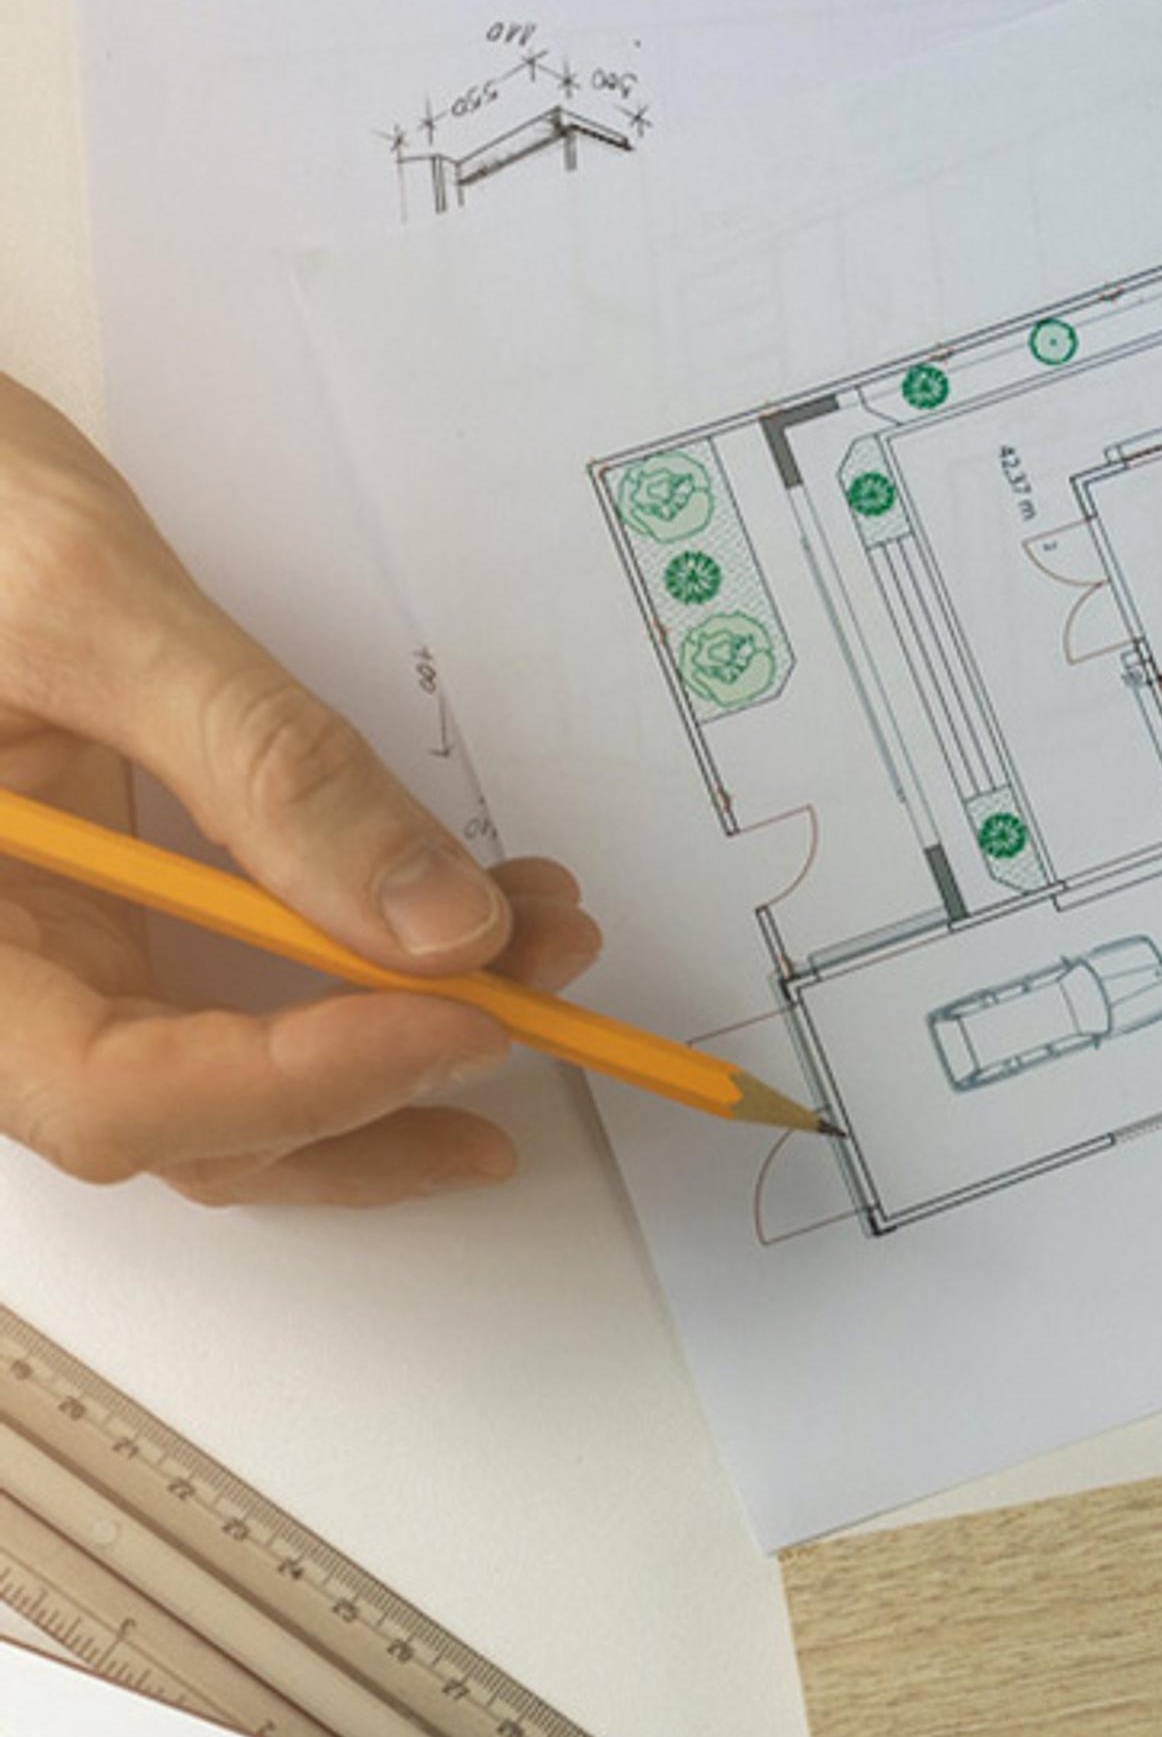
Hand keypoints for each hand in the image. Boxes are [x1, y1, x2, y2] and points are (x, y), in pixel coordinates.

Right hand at [0, 377, 597, 1201]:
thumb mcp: (87, 608)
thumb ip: (263, 765)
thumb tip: (447, 925)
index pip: (111, 1093)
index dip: (299, 1084)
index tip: (460, 1018)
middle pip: (190, 1128)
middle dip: (385, 1081)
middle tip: (537, 997)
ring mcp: (39, 961)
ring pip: (226, 1093)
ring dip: (397, 1050)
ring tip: (535, 950)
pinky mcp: (98, 926)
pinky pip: (232, 1007)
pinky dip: (355, 987)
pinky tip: (463, 929)